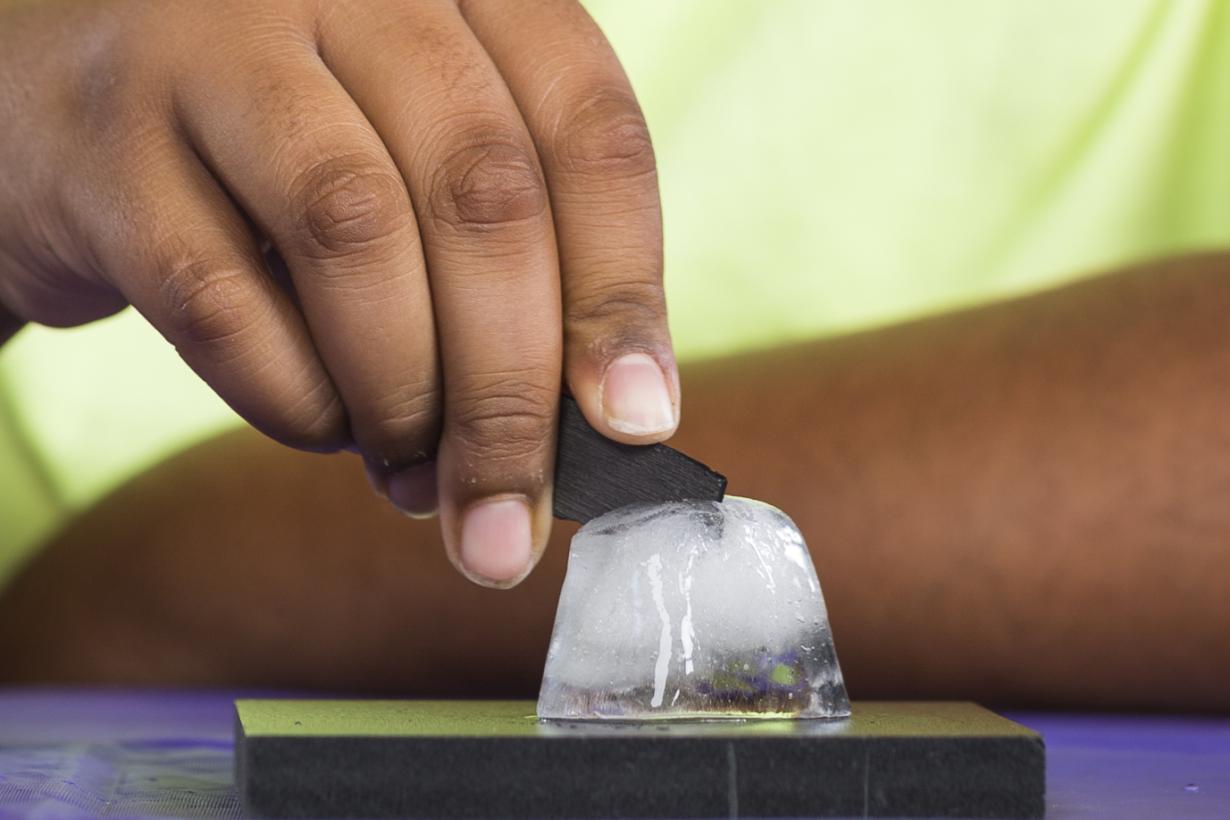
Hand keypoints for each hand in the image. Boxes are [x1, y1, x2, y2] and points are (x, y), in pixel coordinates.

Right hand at [0, 0, 676, 586]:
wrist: (55, 98)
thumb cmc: (279, 156)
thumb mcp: (413, 168)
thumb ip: (503, 266)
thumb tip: (592, 429)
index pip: (587, 126)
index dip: (623, 289)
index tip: (632, 424)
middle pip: (482, 191)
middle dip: (514, 385)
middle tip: (513, 515)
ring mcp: (209, 43)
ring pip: (357, 232)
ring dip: (405, 394)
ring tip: (413, 474)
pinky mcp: (102, 139)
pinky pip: (223, 299)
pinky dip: (292, 397)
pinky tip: (319, 423)